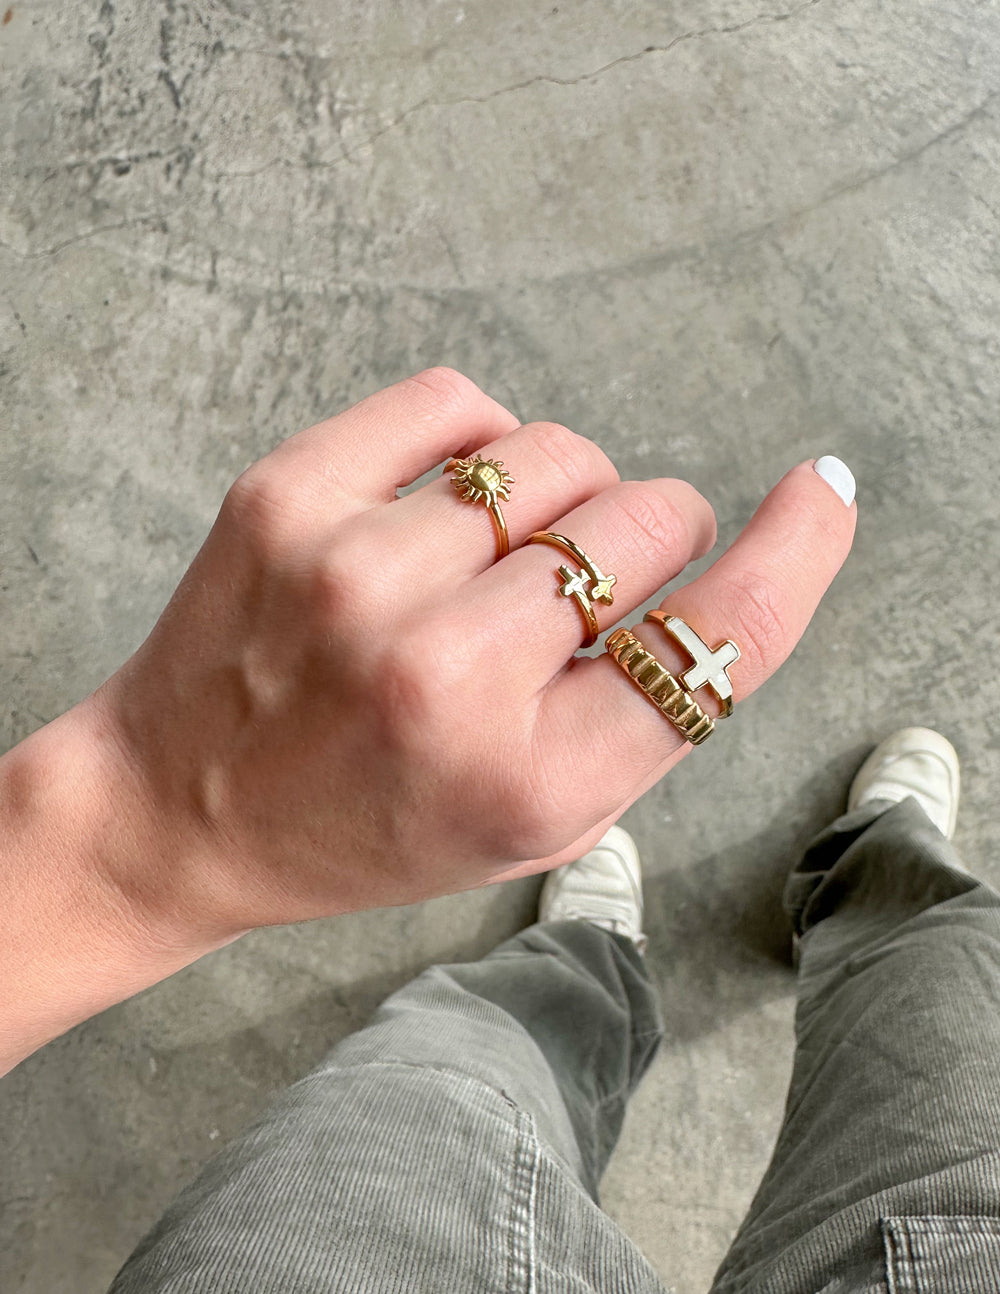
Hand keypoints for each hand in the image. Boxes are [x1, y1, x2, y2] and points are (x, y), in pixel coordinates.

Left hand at [88, 367, 855, 941]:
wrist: (182, 806)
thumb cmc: (374, 821)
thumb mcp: (534, 821)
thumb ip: (641, 715)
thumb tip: (730, 559)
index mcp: (530, 778)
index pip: (719, 636)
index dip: (795, 551)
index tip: (818, 496)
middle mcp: (447, 676)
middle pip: (647, 517)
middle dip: (645, 540)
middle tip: (573, 590)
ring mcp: (359, 575)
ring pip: (557, 453)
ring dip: (560, 496)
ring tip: (496, 557)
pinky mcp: (289, 496)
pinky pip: (456, 400)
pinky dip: (478, 438)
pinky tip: (445, 501)